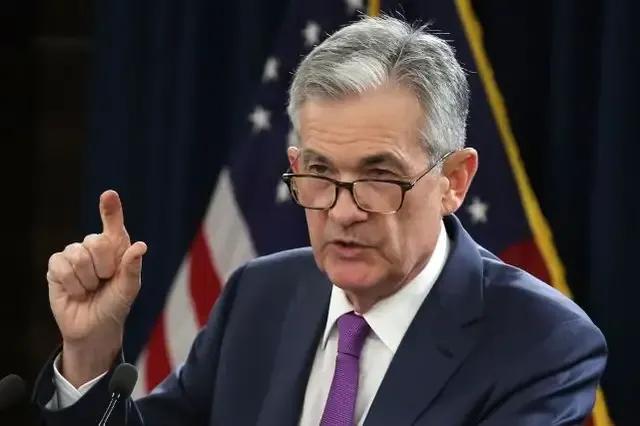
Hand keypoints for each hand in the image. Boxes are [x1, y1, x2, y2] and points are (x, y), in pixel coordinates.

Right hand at [47, 190, 146, 386]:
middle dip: (104, 267)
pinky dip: (73, 285)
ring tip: (91, 289)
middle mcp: (94, 246)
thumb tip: (140, 246)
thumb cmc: (115, 305)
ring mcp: (73, 255)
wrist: (95, 328)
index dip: (110, 209)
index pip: (113, 223)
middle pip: (97, 241)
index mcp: (116, 247)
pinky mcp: (56, 267)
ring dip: (88, 279)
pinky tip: (76, 292)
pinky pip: (62, 267)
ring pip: (78, 255)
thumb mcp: (129, 289)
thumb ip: (133, 268)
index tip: (109, 195)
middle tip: (105, 282)